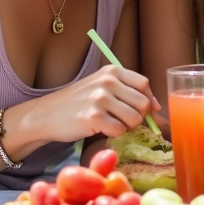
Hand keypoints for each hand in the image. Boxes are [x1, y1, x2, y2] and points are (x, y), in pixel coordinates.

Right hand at [31, 65, 160, 143]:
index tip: (147, 111)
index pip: (144, 84)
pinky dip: (114, 134)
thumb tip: (158, 108)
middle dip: (138, 117)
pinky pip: (119, 130)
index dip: (149, 100)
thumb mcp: (101, 87)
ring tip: (112, 124)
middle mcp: (107, 82)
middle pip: (143, 103)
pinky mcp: (93, 117)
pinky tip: (101, 129)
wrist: (45, 115)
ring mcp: (100, 99)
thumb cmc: (78, 102)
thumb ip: (127, 92)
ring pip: (134, 119)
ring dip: (127, 127)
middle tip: (124, 120)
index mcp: (112, 71)